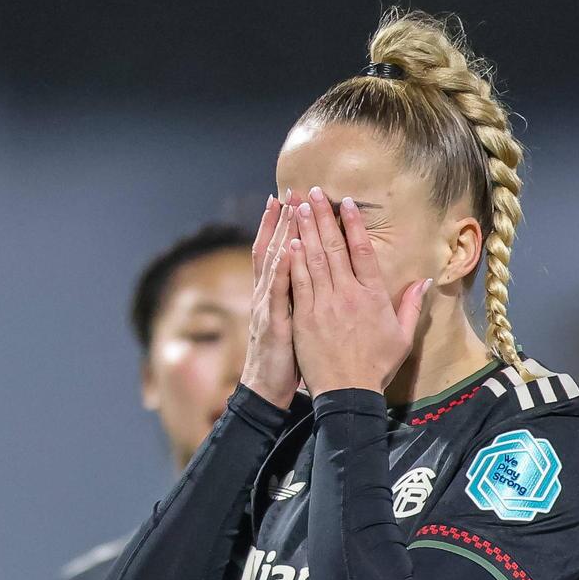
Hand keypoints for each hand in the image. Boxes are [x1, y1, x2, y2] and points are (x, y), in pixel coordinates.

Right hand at [240, 196, 300, 408]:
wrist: (266, 390)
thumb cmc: (286, 359)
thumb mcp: (292, 324)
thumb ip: (299, 299)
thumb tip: (311, 279)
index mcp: (274, 294)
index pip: (277, 252)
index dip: (281, 226)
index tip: (290, 198)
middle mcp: (267, 294)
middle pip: (273, 248)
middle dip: (281, 219)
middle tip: (290, 189)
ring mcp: (268, 307)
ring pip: (274, 263)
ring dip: (280, 234)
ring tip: (288, 206)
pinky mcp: (275, 324)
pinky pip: (278, 294)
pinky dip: (282, 270)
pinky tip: (288, 250)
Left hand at [284, 192, 424, 396]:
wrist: (349, 393)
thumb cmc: (377, 367)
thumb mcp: (402, 337)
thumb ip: (411, 306)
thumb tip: (424, 281)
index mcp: (373, 297)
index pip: (363, 252)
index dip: (354, 225)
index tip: (347, 203)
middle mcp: (349, 295)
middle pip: (335, 248)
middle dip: (324, 217)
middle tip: (313, 192)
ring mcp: (324, 305)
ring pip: (313, 259)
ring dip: (305, 230)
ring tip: (298, 206)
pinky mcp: (305, 317)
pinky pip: (298, 282)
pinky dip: (293, 259)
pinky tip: (288, 240)